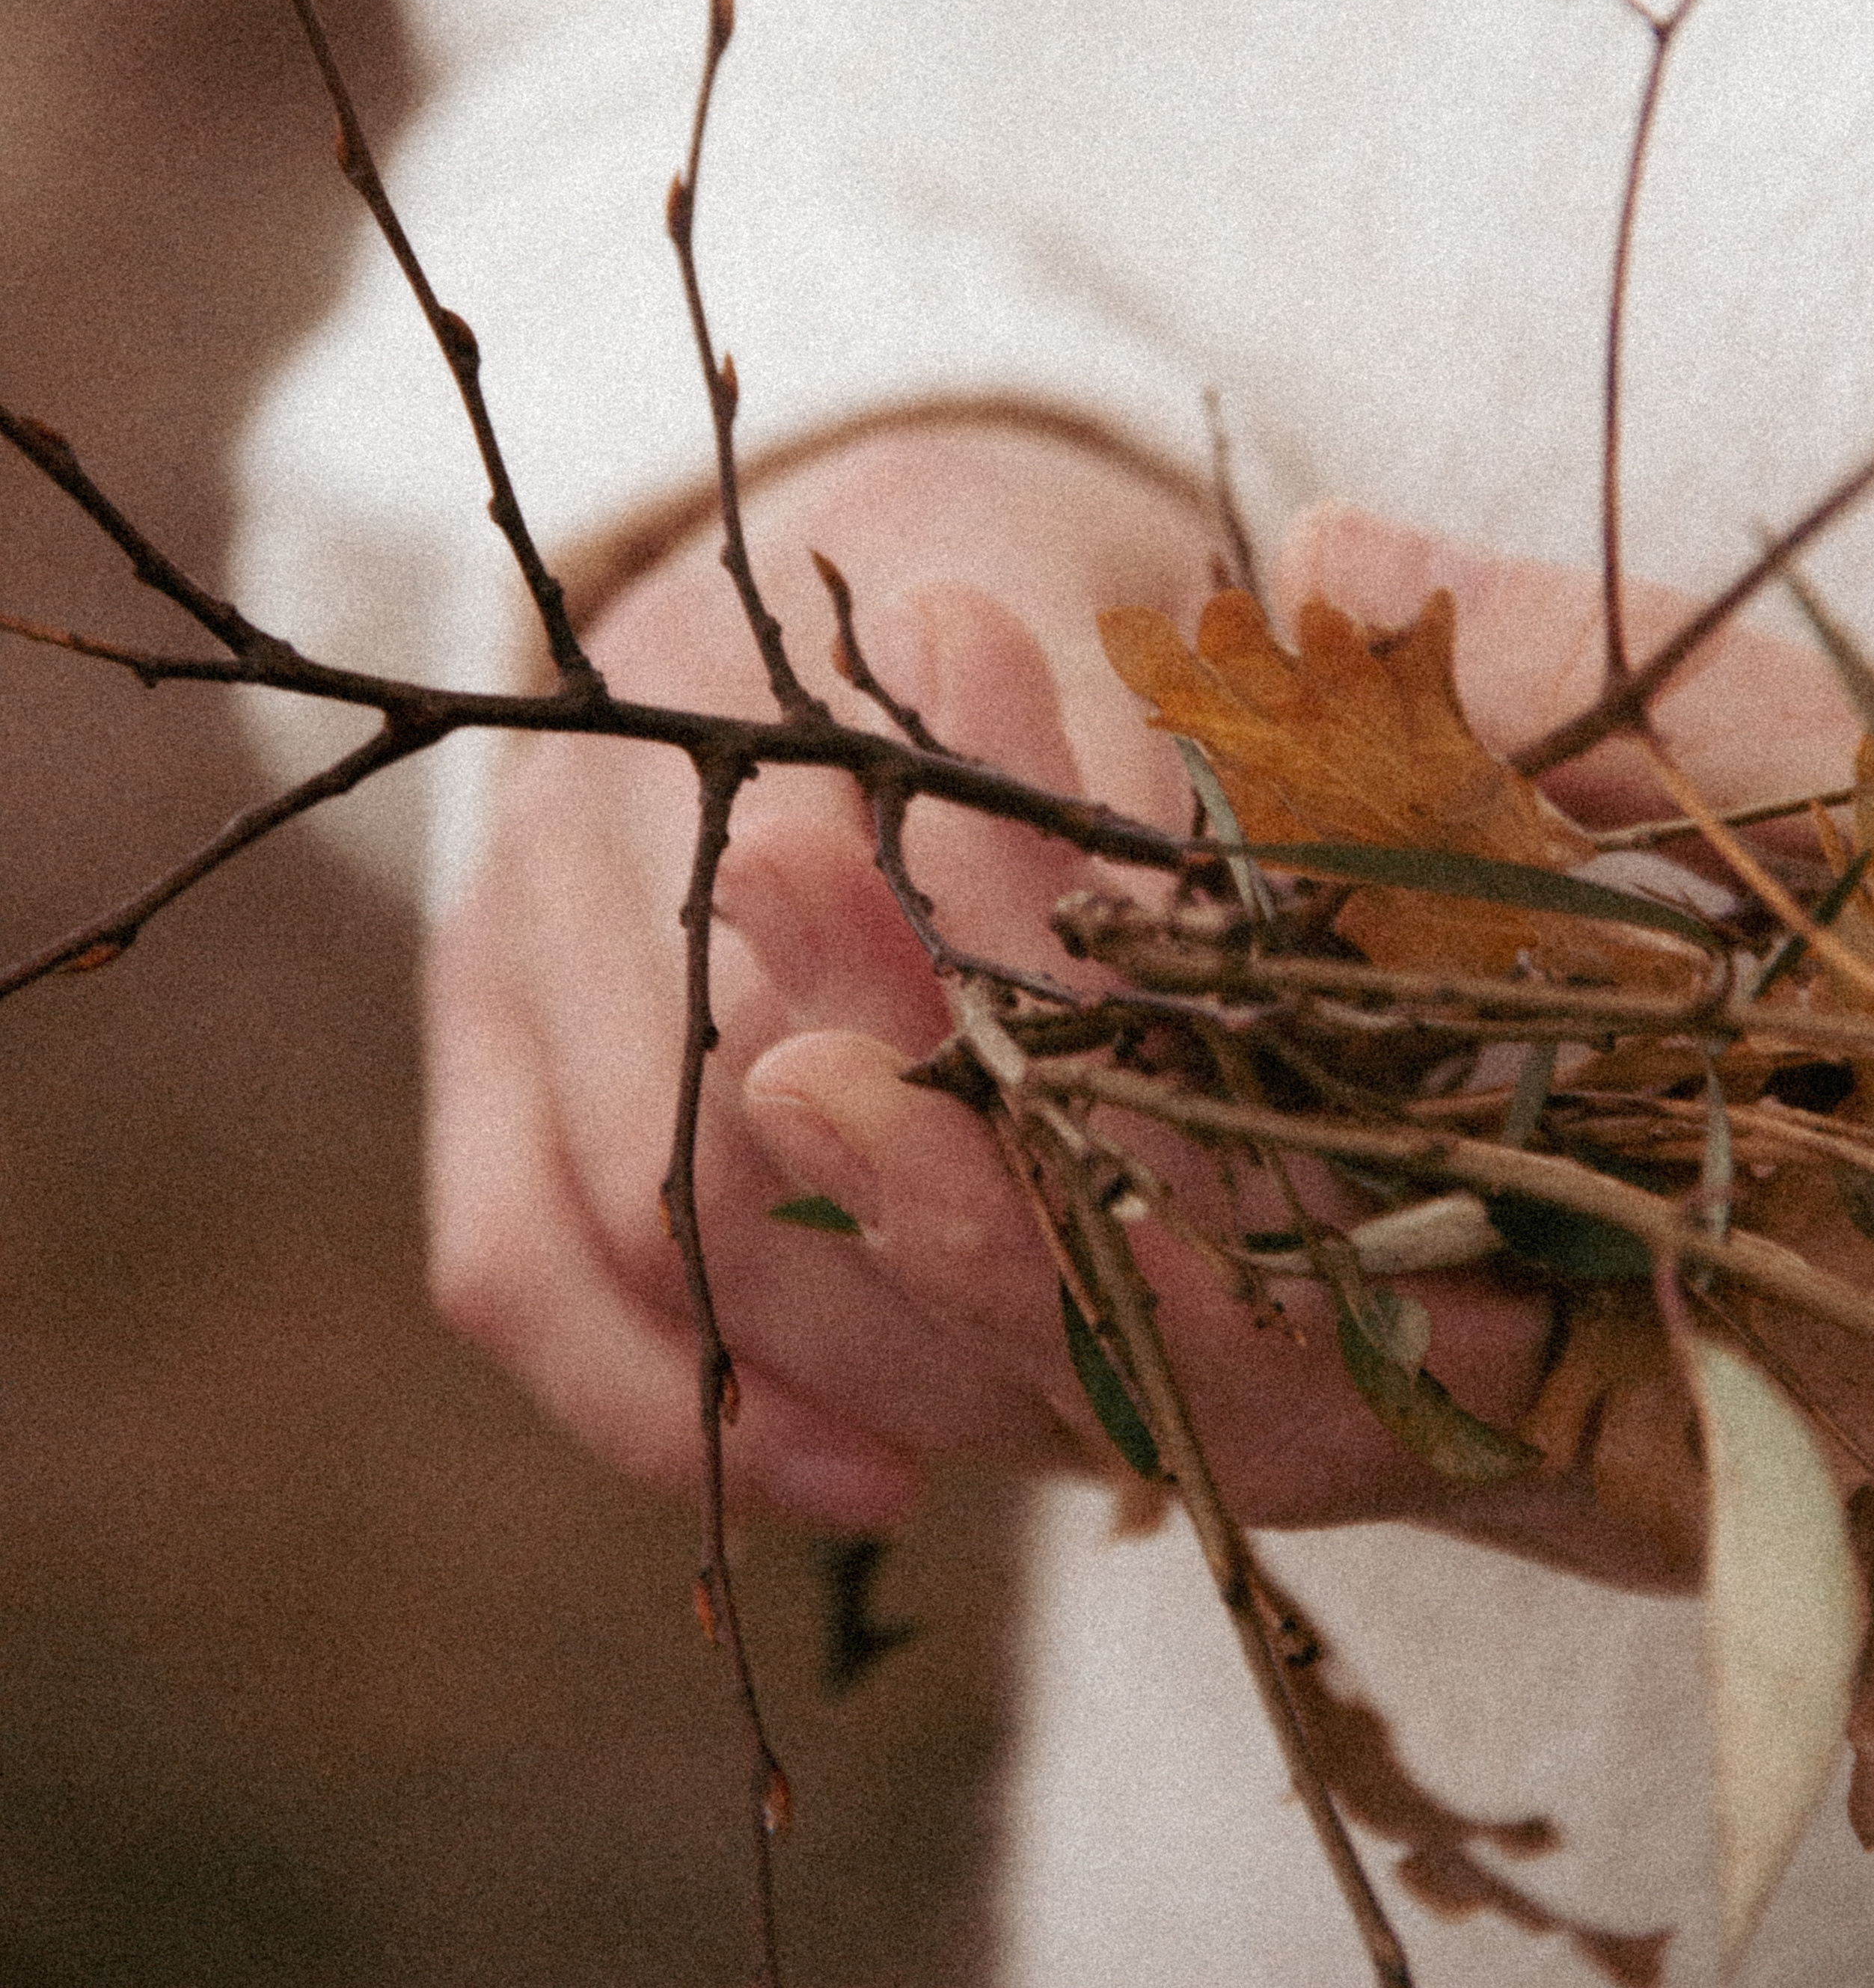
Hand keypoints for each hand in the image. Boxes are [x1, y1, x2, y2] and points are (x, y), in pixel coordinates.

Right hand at [425, 440, 1858, 1578]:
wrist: (849, 550)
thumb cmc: (1041, 605)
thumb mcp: (1147, 651)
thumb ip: (1173, 816)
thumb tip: (1239, 976)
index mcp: (788, 662)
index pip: (876, 932)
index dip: (1007, 1087)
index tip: (1172, 1215)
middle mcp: (615, 775)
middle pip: (743, 1099)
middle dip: (939, 1272)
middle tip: (1136, 1394)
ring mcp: (517, 899)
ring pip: (634, 1214)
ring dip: (843, 1361)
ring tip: (1048, 1446)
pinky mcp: (481, 1017)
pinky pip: (507, 1254)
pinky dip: (665, 1398)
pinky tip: (861, 1476)